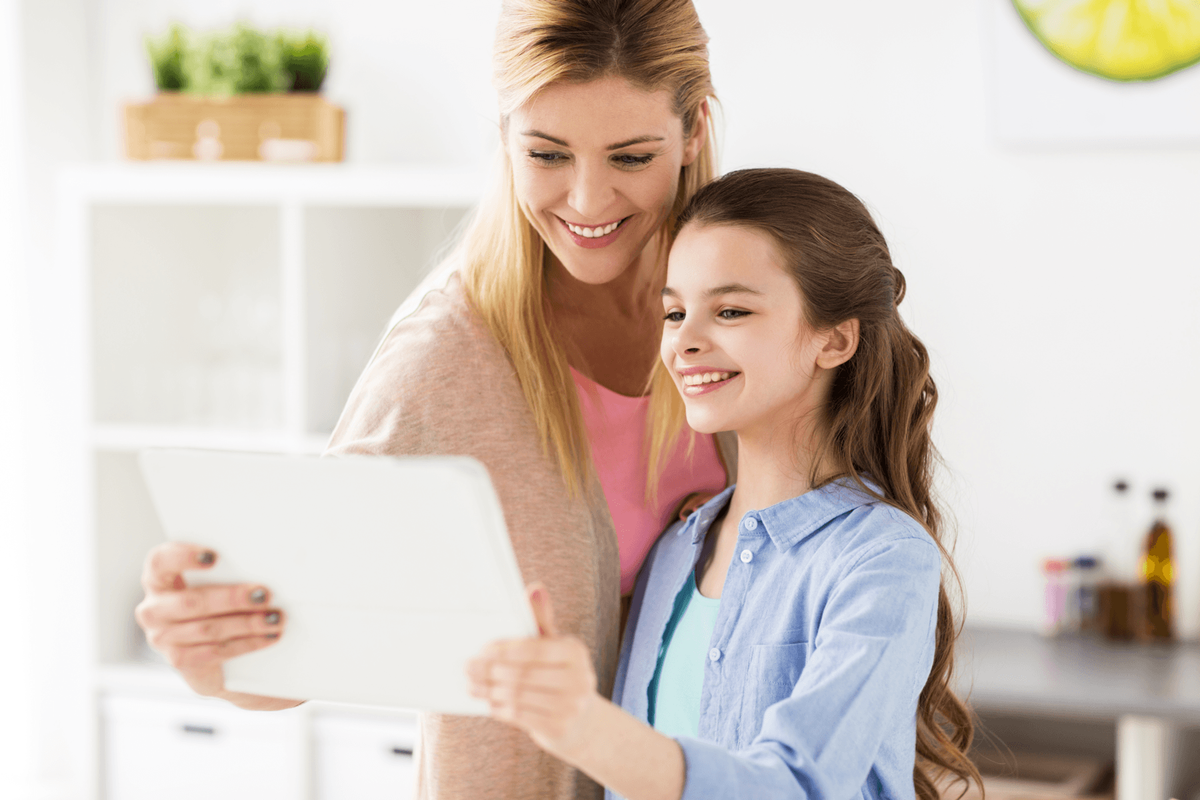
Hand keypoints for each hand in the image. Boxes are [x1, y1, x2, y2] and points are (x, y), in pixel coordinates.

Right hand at [134, 542, 298, 709]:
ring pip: (208, 629)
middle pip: (191, 602)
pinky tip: (268, 636)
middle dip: (232, 598)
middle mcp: (154, 609)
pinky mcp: (180, 660)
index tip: (214, 557)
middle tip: (264, 594)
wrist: (207, 648)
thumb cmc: (214, 600)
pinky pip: (216, 651)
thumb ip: (225, 571)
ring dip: (247, 623)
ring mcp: (162, 638)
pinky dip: (247, 644)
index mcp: (158, 579)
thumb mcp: (212, 582)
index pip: (160, 561)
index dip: (183, 557)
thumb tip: (263, 566)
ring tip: (275, 618)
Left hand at [467, 583, 600, 759]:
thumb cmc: (560, 672)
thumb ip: (541, 618)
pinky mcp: (559, 728)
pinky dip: (500, 708)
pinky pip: (520, 717)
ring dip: (489, 690)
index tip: (481, 650)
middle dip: (490, 671)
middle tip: (468, 668)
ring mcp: (570, 706)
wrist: (582, 719)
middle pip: (522, 674)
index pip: (532, 649)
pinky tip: (488, 701)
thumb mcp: (555, 645)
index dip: (504, 650)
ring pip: (518, 696)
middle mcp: (578, 679)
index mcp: (574, 652)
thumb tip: (534, 588)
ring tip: (472, 685)